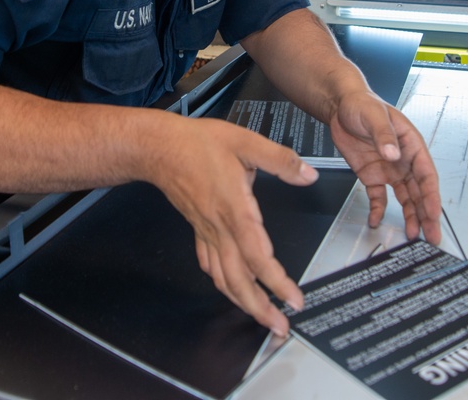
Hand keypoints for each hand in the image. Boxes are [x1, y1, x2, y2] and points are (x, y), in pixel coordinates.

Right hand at [152, 117, 318, 336]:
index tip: (293, 299)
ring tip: (261, 317)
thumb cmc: (198, 143)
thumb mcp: (245, 142)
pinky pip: (210, 264)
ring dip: (243, 302)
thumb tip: (308, 174)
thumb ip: (280, 159)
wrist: (158, 147)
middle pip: (239, 279)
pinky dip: (222, 282)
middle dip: (260, 308)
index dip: (276, 282)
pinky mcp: (199, 228)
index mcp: (235, 208)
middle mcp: (220, 226)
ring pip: (224, 277)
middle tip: (280, 326)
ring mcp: (207, 231)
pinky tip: (230, 287)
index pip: (258, 256)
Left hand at [328, 91, 441, 244]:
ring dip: (410, 216)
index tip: (434, 213)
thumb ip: (384, 135)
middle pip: (420, 192)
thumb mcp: (375, 116)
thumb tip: (393, 154)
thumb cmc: (363, 104)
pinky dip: (378, 210)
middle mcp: (404, 161)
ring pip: (404, 198)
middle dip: (427, 214)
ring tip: (412, 234)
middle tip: (432, 235)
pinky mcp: (373, 175)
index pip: (426, 175)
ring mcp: (389, 170)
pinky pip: (379, 197)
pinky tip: (376, 220)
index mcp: (411, 145)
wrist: (341, 106)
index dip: (431, 196)